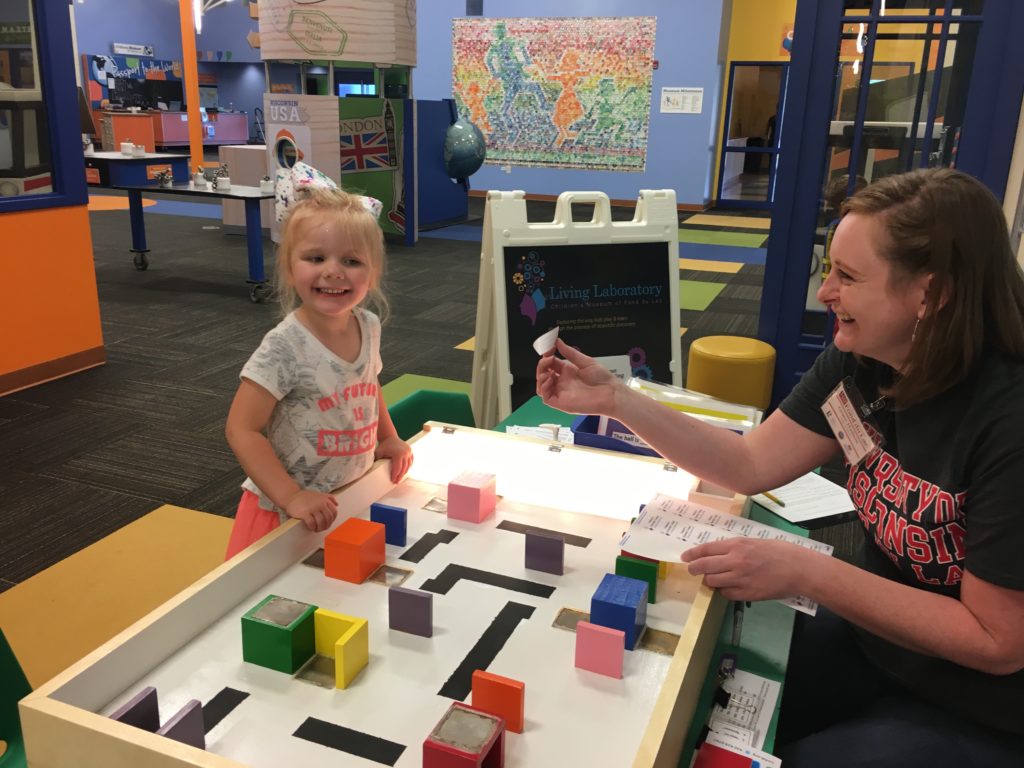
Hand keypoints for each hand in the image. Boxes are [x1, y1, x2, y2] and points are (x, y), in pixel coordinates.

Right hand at [283, 489, 337, 531]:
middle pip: (328, 519)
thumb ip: (329, 498)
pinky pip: (312, 523)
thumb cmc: (305, 497)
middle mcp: (320, 503)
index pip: (334, 512)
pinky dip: (312, 527)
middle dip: (326, 526)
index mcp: (325, 500)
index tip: (328, 523)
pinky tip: (311, 527)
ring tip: (316, 529)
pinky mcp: (304, 513)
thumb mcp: (319, 494)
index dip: (332, 520)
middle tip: (322, 528)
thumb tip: (337, 504)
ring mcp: (313, 508)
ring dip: (320, 528)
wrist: (291, 496)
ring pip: (321, 522)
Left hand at [375, 435, 413, 482]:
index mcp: (398, 453)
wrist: (390, 437)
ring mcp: (409, 452)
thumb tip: (369, 470)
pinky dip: (407, 467)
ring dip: (404, 472)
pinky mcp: (410, 451)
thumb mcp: (378, 453)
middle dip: (400, 476)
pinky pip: (410, 461)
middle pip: (404, 468)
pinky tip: (403, 471)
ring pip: (408, 466)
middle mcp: (405, 453)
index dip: (395, 475)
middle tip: (396, 482)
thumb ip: (376, 461)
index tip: (392, 480)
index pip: (397, 468)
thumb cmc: (384, 445)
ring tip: (399, 478)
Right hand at [535, 338, 622, 415]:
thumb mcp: (586, 361)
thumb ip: (570, 353)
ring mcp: (561, 392)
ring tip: (548, 370)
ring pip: (542, 385)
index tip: (548, 347)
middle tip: (548, 358)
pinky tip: (549, 379)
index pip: (551, 363)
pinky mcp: (561, 403)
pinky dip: (543, 388)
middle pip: (544, 373)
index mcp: (568, 371)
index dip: (547, 355)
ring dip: (540, 376)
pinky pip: (546, 397)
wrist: (611, 394)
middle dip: (542, 364)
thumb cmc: (602, 379)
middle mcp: (562, 382)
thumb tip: (557, 341)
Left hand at [681, 538, 811, 601]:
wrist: (799, 569)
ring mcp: (740, 578)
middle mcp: (735, 561)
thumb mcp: (754, 542)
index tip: (685, 557)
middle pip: (704, 566)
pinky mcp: (747, 593)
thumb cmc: (780, 552)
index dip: (693, 554)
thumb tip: (718, 554)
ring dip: (710, 580)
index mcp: (737, 545)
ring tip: (714, 579)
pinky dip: (724, 591)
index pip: (706, 549)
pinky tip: (729, 587)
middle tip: (692, 570)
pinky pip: (726, 594)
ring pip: (712, 581)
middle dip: (694, 569)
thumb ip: (735, 548)